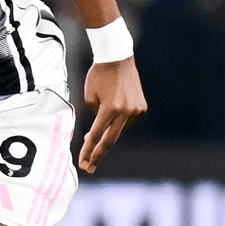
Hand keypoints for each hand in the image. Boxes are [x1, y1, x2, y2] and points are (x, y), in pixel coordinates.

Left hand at [79, 56, 145, 172]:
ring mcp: (136, 110)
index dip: (88, 151)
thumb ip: (94, 117)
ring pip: (119, 131)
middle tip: (89, 167)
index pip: (96, 135)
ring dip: (106, 136)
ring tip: (93, 142)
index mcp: (110, 108)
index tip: (83, 163)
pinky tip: (109, 123)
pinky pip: (126, 122)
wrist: (117, 58)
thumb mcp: (89, 97)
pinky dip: (117, 125)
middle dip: (98, 154)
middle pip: (110, 139)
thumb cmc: (98, 76)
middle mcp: (126, 111)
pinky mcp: (141, 107)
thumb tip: (97, 133)